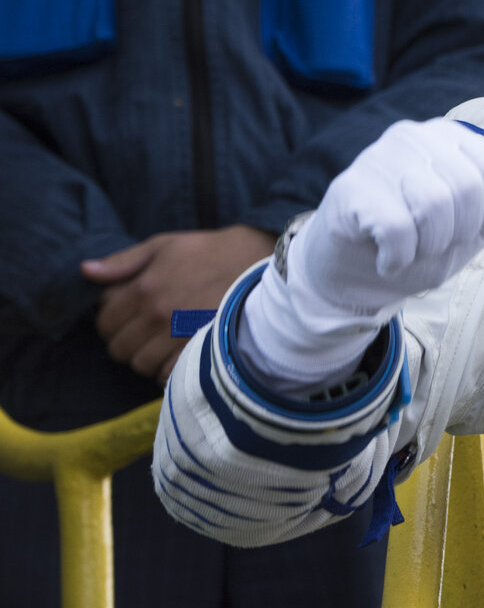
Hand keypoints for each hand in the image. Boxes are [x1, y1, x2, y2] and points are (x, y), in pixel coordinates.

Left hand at [82, 226, 275, 380]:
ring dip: (146, 358)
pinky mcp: (199, 349)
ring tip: (163, 344)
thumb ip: (123, 261)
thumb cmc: (211, 252)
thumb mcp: (166, 245)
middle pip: (119, 349)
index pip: (104, 322)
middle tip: (145, 332)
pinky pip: (167, 375)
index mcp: (144, 288)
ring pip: (140, 365)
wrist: (262, 264)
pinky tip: (178, 355)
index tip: (128, 316)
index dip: (112, 321)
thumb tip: (85, 271)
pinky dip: (168, 370)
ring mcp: (178, 335)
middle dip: (127, 342)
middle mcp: (157, 314)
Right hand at [240, 119, 483, 385]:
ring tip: (410, 251)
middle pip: (469, 189)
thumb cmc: (418, 243)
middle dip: (458, 234)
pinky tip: (387, 259)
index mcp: (451, 138)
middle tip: (431, 245)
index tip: (460, 231)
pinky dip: (398, 257)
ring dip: (428, 247)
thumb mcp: (474, 225)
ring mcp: (379, 156)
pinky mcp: (349, 187)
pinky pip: (396, 227)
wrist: (351, 275)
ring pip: (434, 205)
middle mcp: (415, 136)